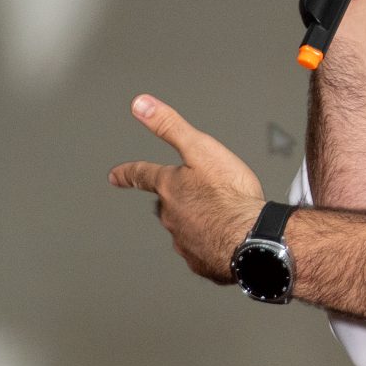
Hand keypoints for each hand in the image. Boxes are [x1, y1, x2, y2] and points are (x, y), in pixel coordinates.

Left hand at [108, 94, 266, 283]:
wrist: (250, 236)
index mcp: (170, 187)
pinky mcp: (201, 261)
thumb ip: (170, 126)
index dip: (128, 173)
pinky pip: (201, 251)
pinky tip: (225, 239)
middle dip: (176, 201)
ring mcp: (184, 240)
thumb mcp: (200, 148)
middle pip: (167, 205)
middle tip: (197, 197)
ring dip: (196, 222)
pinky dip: (210, 244)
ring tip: (218, 217)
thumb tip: (140, 104)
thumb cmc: (230, 194)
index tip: (115, 176)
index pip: (142, 175)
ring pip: (183, 229)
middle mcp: (171, 215)